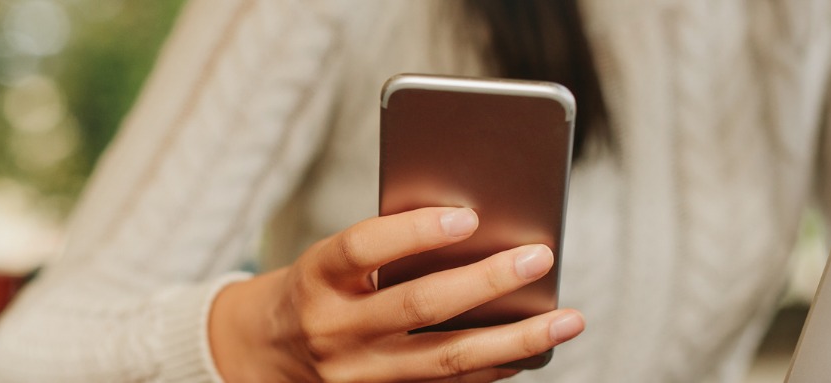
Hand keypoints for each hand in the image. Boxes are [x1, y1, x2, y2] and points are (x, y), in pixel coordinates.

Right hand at [208, 207, 584, 381]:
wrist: (263, 353)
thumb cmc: (317, 289)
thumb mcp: (330, 260)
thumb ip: (386, 247)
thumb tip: (478, 230)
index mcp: (315, 279)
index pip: (362, 247)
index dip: (415, 232)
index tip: (469, 216)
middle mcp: (332, 330)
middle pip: (418, 306)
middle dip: (486, 282)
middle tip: (538, 258)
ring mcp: (356, 375)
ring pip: (445, 360)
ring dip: (514, 340)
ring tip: (566, 319)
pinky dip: (493, 368)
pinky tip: (530, 350)